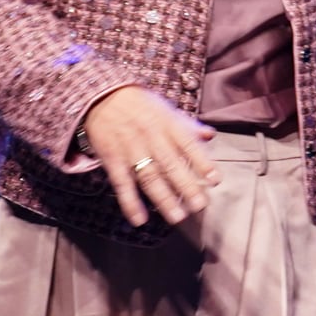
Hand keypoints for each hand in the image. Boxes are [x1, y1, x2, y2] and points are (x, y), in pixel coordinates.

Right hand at [77, 85, 217, 232]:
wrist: (101, 96)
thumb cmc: (139, 105)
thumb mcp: (166, 110)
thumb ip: (188, 126)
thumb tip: (210, 136)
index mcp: (167, 124)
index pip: (188, 144)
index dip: (202, 162)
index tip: (215, 180)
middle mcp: (150, 136)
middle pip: (171, 164)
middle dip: (186, 186)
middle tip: (200, 206)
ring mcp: (130, 149)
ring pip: (149, 177)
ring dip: (163, 199)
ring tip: (177, 217)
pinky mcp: (112, 159)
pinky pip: (122, 183)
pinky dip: (130, 202)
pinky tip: (139, 219)